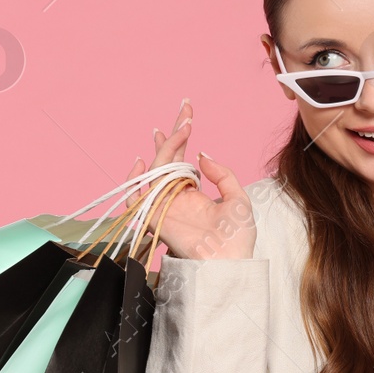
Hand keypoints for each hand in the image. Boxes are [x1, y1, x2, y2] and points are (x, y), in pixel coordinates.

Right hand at [125, 99, 254, 260]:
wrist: (231, 262)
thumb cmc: (238, 238)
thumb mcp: (237, 198)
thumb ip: (221, 174)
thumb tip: (201, 154)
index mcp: (193, 194)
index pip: (181, 160)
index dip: (182, 137)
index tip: (187, 113)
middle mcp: (176, 197)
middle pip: (167, 160)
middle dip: (174, 134)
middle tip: (185, 110)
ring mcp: (165, 206)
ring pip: (155, 171)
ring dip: (166, 149)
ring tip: (181, 130)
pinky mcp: (156, 218)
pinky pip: (137, 197)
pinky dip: (135, 180)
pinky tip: (142, 160)